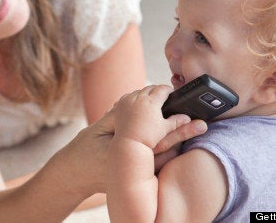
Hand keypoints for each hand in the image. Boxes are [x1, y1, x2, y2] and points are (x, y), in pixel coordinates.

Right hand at [54, 85, 206, 195]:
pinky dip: (170, 152)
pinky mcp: (137, 176)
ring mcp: (135, 172)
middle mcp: (131, 161)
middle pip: (163, 144)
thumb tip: (137, 99)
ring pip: (163, 156)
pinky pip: (158, 164)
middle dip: (183, 132)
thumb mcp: (99, 127)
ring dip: (181, 142)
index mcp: (122, 148)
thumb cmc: (84, 149)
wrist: (74, 175)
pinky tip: (182, 143)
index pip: (151, 132)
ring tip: (198, 129)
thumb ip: (118, 114)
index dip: (168, 118)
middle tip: (201, 123)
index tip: (178, 105)